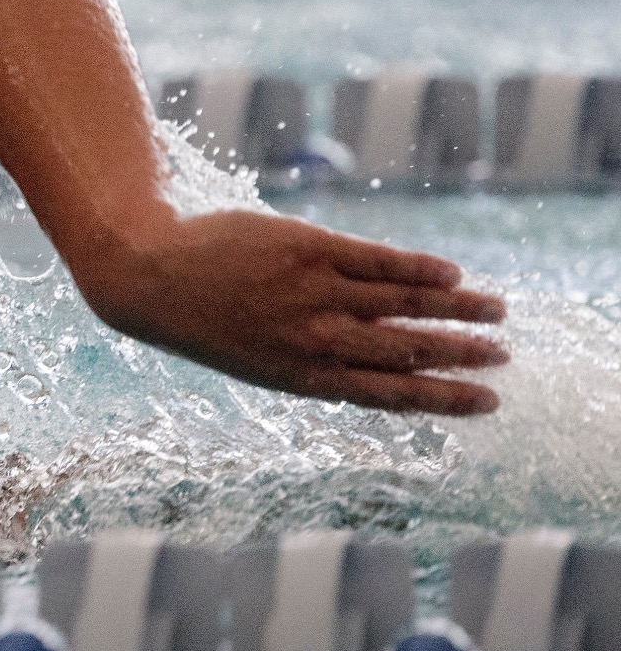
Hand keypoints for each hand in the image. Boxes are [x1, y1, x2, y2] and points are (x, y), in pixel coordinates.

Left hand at [70, 206, 507, 415]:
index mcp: (304, 378)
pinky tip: (451, 274)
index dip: (443, 398)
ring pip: (402, 305)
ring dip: (457, 310)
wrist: (148, 273)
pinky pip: (376, 261)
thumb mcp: (259, 357)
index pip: (391, 393)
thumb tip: (371, 360)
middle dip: (462, 355)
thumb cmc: (202, 316)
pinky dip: (418, 268)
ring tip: (496, 312)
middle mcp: (316, 340)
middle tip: (504, 357)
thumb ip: (313, 359)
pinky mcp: (307, 248)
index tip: (488, 402)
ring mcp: (314, 293)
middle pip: (407, 351)